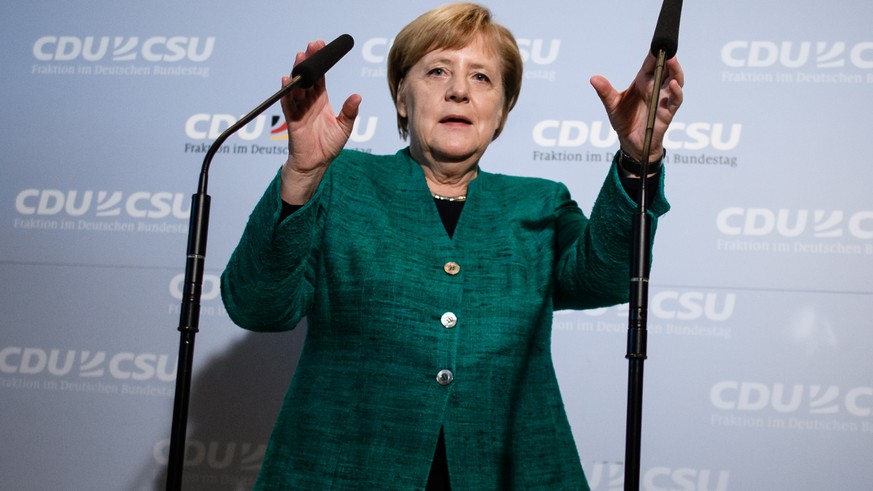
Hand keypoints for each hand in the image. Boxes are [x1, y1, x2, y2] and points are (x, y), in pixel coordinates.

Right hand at [280, 39, 361, 203]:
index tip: (321, 47)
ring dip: (298, 72)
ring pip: (297, 87)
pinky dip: (287, 92)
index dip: (320, 63)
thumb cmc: (328, 146)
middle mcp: (308, 102)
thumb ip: (349, 112)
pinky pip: (288, 103)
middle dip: (309, 61)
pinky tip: (287, 80)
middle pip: (307, 77)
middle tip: (311, 46)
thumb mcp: (344, 128)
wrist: (315, 164)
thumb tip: (358, 96)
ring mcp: (299, 109)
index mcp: (321, 101)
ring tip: (300, 57)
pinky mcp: (292, 119)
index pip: (320, 78)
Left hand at [590, 54, 683, 162]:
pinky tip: (673, 85)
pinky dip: (676, 92)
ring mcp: (663, 99)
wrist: (630, 143)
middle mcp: (655, 87)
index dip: (655, 52)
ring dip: (676, 70)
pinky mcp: (667, 112)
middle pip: (667, 68)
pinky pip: (676, 100)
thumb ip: (604, 91)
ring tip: (673, 60)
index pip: (651, 63)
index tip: (656, 42)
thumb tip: (593, 78)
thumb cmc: (623, 120)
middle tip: (667, 48)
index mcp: (643, 81)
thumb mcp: (611, 104)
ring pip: (676, 80)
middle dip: (668, 57)